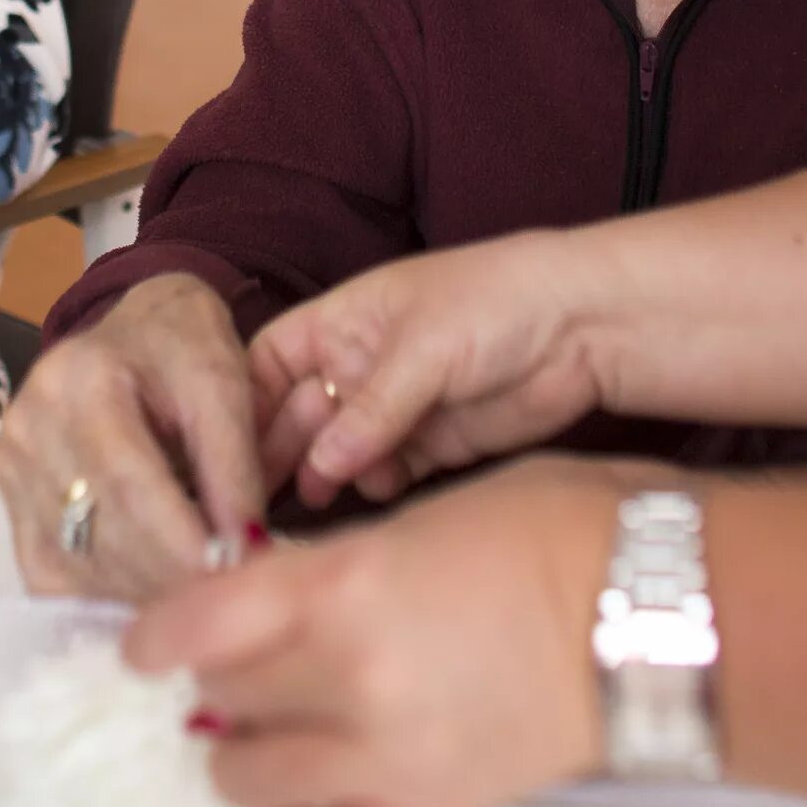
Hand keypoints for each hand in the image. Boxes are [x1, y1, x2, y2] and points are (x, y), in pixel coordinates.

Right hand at [0, 275, 267, 600]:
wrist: (136, 332)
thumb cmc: (185, 351)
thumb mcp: (226, 384)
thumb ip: (235, 465)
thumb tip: (245, 549)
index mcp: (80, 380)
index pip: (127, 483)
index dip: (180, 543)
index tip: (232, 581)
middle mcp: (29, 427)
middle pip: (97, 532)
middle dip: (167, 579)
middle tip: (228, 599)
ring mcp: (9, 470)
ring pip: (73, 565)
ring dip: (140, 594)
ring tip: (198, 596)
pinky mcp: (9, 506)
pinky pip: (50, 577)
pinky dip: (103, 597)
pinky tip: (151, 594)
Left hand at [125, 455, 621, 806]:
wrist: (661, 614)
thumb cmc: (558, 530)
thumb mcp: (429, 516)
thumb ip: (341, 564)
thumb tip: (281, 594)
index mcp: (343, 587)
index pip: (197, 624)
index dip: (155, 635)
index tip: (143, 643)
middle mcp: (347, 680)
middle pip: (220, 699)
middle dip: (217, 682)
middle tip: (238, 666)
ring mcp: (385, 759)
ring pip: (247, 779)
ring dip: (243, 754)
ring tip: (272, 729)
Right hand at [249, 230, 609, 510]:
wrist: (584, 324)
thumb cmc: (497, 300)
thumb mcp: (422, 348)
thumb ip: (371, 409)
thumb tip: (320, 465)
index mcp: (343, 321)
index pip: (269, 362)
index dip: (244, 403)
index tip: (222, 447)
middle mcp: (359, 364)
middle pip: (297, 414)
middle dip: (277, 453)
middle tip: (252, 500)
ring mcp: (396, 407)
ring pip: (338, 452)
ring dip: (323, 476)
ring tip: (309, 506)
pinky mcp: (432, 444)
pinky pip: (384, 473)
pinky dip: (371, 486)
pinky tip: (369, 494)